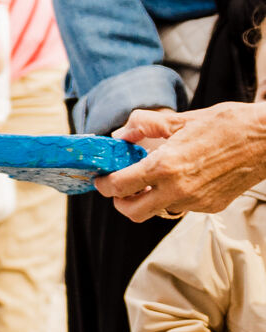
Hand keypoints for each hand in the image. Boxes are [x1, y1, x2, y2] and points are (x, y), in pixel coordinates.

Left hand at [98, 103, 265, 218]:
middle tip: (121, 187)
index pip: (119, 186)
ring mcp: (195, 202)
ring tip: (153, 178)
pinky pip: (181, 207)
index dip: (104, 184)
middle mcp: (178, 189)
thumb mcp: (183, 119)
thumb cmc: (229, 124)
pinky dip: (174, 196)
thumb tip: (122, 134)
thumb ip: (146, 126)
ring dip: (150, 199)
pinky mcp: (210, 207)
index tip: (102, 179)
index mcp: (166, 166)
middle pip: (132, 212)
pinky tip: (183, 177)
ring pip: (158, 210)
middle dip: (121, 202)